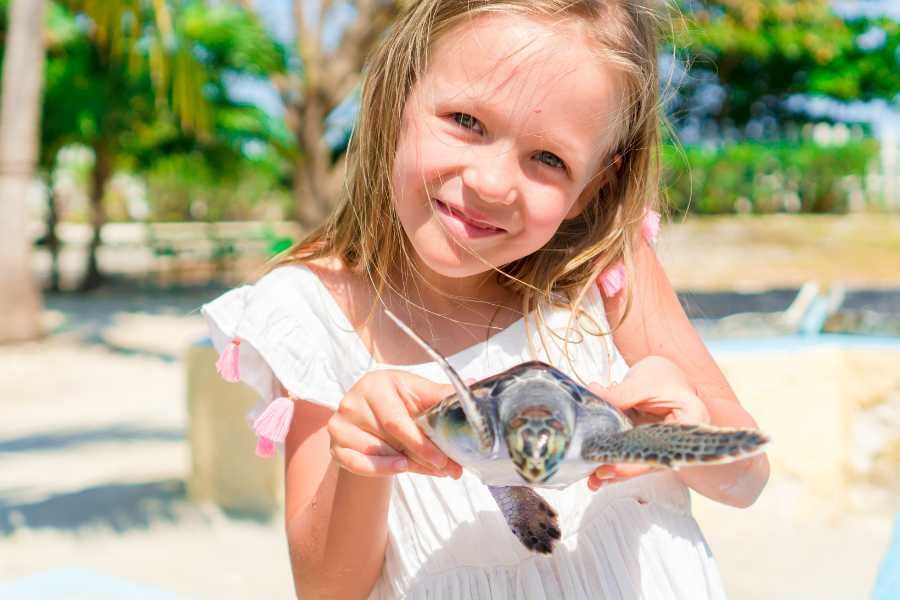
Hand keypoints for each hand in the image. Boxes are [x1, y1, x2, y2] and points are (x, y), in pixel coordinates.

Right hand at [327, 369, 463, 478]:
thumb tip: (474, 388)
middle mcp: (353, 401)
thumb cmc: (398, 400)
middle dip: (421, 457)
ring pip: (376, 454)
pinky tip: (400, 468)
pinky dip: (381, 470)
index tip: (445, 459)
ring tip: (427, 467)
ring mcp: (340, 424)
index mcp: (376, 383)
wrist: (370, 412)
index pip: (398, 421)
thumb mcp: (419, 394)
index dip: (422, 443)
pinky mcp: (335, 445)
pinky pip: (358, 464)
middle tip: (447, 470)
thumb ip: (442, 395)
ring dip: (404, 464)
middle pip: (389, 440)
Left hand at [585, 356, 710, 490]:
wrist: (663, 376)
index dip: (640, 462)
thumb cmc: (662, 377)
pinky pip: (632, 456)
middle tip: (600, 474)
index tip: (616, 466)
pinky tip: (596, 474)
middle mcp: (682, 440)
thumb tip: (594, 394)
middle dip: (625, 470)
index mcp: (692, 421)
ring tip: (594, 479)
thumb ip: (620, 392)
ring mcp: (663, 445)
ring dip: (617, 471)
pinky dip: (615, 462)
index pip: (666, 448)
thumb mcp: (643, 381)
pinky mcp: (647, 446)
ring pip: (640, 462)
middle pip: (652, 459)